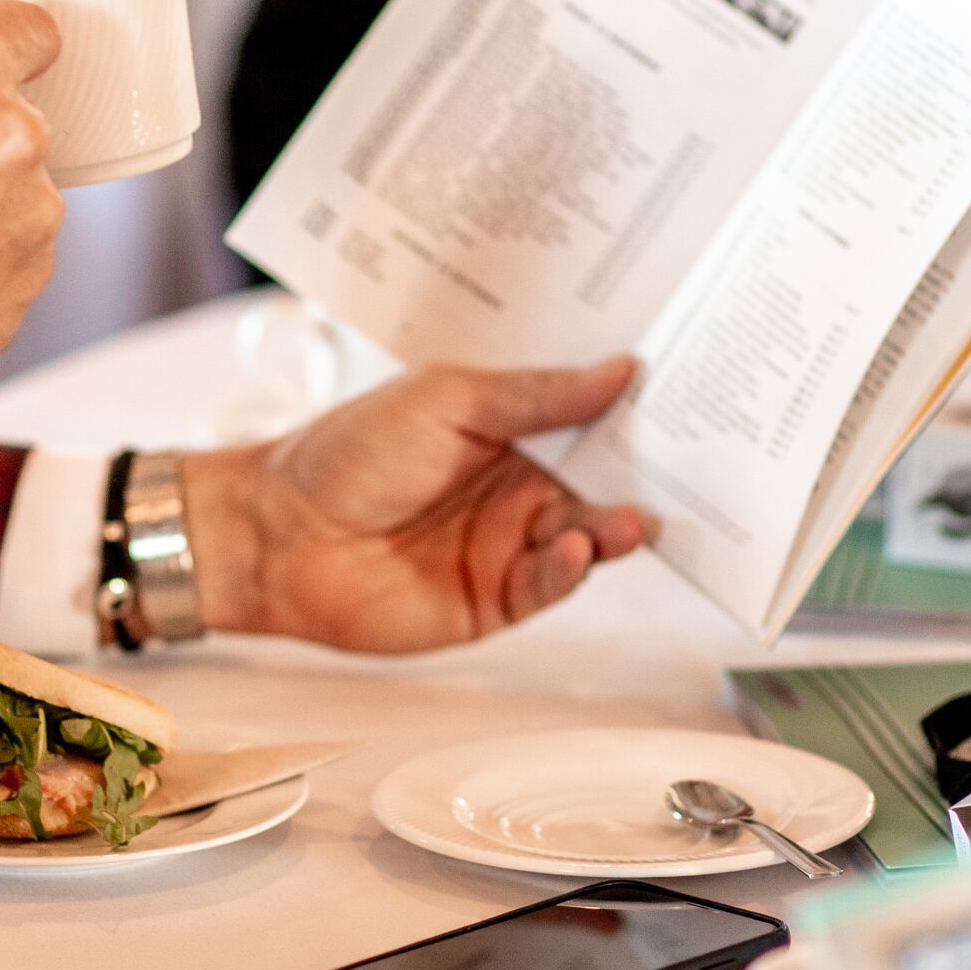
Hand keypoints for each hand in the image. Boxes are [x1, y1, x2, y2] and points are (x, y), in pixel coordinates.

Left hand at [183, 361, 655, 653]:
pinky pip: (549, 585)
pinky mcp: (495, 600)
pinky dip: (570, 570)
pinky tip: (577, 550)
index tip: (689, 403)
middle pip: (603, 484)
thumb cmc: (348, 452)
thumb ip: (537, 395)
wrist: (280, 532)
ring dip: (613, 530)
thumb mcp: (449, 401)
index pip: (593, 422)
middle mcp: (521, 488)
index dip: (637, 416)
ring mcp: (510, 546)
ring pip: (585, 538)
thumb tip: (620, 369)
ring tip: (631, 523)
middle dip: (645, 480)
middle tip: (690, 474)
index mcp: (513, 431)